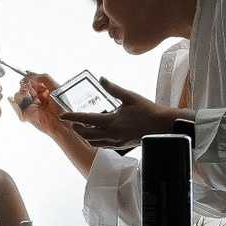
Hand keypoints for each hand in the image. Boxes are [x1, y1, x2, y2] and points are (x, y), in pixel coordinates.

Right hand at [13, 72, 66, 135]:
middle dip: (26, 82)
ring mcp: (31, 104)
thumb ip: (43, 77)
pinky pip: (16, 101)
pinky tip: (25, 97)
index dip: (30, 76)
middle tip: (30, 85)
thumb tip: (29, 74)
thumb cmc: (61, 106)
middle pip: (25, 85)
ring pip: (20, 92)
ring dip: (23, 89)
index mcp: (45, 90)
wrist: (60, 121)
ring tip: (29, 93)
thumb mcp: (55, 86)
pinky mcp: (25, 111)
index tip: (27, 74)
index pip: (33, 80)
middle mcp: (37, 97)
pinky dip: (18, 96)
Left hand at [59, 78, 177, 148]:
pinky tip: (96, 134)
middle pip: (86, 135)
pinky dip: (94, 141)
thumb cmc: (148, 111)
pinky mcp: (121, 146)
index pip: (86, 120)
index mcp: (111, 122)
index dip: (72, 117)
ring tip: (81, 128)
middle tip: (72, 121)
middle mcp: (111, 134)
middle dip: (76, 128)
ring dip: (84, 136)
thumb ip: (113, 88)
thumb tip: (101, 79)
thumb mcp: (130, 97)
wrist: (163, 127)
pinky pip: (102, 146)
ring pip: (93, 142)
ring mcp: (116, 142)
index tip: (63, 115)